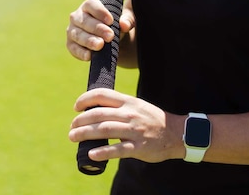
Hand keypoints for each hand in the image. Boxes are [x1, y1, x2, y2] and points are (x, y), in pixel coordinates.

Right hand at [66, 0, 134, 61]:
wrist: (110, 41)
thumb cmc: (115, 25)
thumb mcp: (125, 20)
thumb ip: (127, 20)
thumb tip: (125, 24)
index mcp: (89, 5)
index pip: (91, 5)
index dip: (100, 12)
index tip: (111, 21)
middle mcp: (77, 16)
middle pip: (85, 21)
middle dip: (97, 29)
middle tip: (110, 36)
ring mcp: (72, 30)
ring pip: (78, 34)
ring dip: (89, 40)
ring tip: (100, 45)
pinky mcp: (70, 44)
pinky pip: (73, 48)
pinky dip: (81, 52)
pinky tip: (89, 56)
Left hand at [69, 88, 183, 163]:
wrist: (176, 133)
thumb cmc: (153, 120)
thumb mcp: (137, 106)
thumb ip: (119, 106)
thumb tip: (95, 109)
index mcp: (129, 102)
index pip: (102, 95)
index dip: (85, 99)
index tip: (76, 107)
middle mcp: (130, 114)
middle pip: (98, 114)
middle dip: (80, 120)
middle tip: (72, 127)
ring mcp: (134, 131)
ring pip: (104, 130)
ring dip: (84, 133)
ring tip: (73, 137)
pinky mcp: (138, 147)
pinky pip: (118, 150)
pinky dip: (103, 152)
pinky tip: (91, 154)